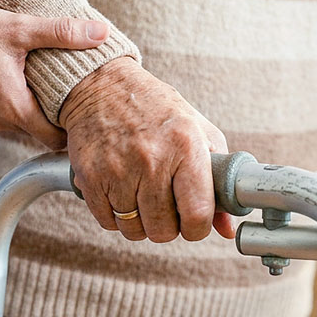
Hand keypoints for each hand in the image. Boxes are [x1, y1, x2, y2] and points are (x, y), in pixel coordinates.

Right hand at [0, 3, 106, 149]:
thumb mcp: (19, 28)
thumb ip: (62, 32)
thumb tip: (101, 32)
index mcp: (14, 108)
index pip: (55, 139)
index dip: (73, 128)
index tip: (88, 111)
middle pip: (39, 132)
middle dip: (57, 118)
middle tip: (78, 96)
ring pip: (21, 124)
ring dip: (35, 109)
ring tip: (51, 86)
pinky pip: (3, 115)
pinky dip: (15, 103)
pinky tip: (21, 80)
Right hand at [58, 57, 235, 242]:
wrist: (102, 86)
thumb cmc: (156, 109)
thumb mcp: (198, 131)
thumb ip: (219, 179)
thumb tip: (226, 227)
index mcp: (185, 146)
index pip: (197, 214)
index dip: (198, 228)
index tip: (193, 221)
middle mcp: (151, 159)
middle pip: (162, 229)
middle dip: (167, 226)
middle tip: (165, 206)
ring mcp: (117, 169)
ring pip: (133, 229)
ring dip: (139, 221)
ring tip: (141, 196)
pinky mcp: (89, 176)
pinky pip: (107, 221)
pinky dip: (115, 215)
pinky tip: (121, 192)